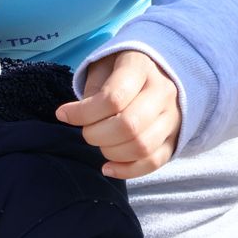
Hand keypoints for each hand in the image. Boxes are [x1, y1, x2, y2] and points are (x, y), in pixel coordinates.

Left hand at [56, 49, 179, 178]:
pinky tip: (108, 167)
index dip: (83, 112)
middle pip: (129, 126)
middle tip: (85, 131)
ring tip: (99, 143)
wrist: (153, 72)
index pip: (114, 98)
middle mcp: (162, 92)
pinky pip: (154, 162)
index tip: (63, 114)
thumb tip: (70, 117)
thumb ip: (90, 92)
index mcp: (141, 67)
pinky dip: (128, 171)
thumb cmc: (117, 71)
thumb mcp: (101, 68)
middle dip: (96, 134)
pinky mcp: (174, 137)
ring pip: (143, 146)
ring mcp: (172, 116)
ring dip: (111, 153)